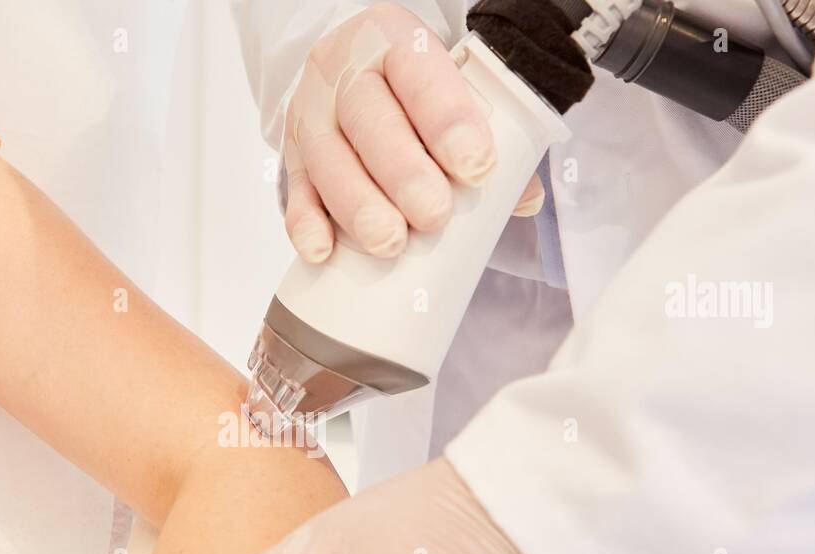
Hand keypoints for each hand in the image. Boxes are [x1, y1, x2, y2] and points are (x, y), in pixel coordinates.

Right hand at [283, 3, 545, 263]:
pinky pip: (295, 191)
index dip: (447, 119)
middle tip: (433, 215)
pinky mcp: (292, 158)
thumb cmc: (415, 94)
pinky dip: (306, 224)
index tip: (475, 166)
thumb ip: (491, 140)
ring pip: (326, 157)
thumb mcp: (452, 93)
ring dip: (358, 204)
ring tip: (389, 242)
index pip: (419, 72)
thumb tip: (522, 198)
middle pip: (367, 116)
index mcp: (395, 43)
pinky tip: (324, 249)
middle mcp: (345, 73)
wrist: (349, 75)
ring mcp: (312, 116)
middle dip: (402, 172)